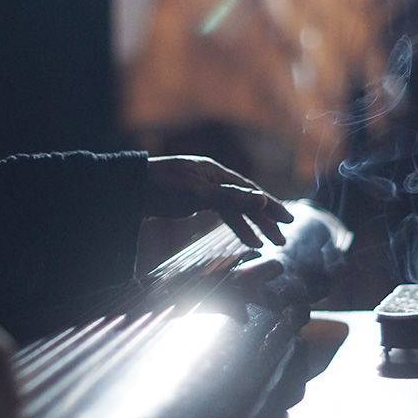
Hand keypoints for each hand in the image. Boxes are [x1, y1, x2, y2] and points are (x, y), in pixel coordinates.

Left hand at [145, 155, 293, 247]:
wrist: (127, 190)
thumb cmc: (159, 187)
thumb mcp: (197, 193)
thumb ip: (230, 198)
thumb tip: (262, 199)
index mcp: (216, 172)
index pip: (251, 191)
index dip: (271, 206)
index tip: (289, 221)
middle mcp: (212, 178)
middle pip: (246, 200)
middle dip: (265, 220)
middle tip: (282, 240)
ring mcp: (203, 189)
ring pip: (234, 209)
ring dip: (251, 226)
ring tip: (265, 245)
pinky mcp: (192, 200)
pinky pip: (222, 213)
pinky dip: (233, 226)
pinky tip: (242, 239)